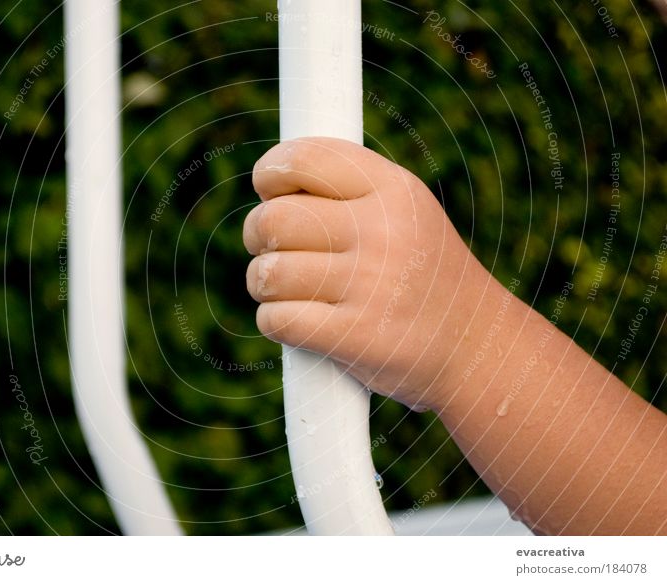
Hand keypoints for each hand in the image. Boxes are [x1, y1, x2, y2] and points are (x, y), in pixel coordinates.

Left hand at [243, 137, 492, 410]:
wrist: (475, 347)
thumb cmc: (421, 274)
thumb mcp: (406, 213)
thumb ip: (347, 191)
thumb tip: (269, 184)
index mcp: (394, 190)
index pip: (303, 159)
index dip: (270, 173)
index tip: (269, 191)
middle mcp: (384, 232)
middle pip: (273, 220)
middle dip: (257, 234)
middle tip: (269, 248)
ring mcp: (372, 286)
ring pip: (268, 274)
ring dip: (265, 285)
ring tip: (288, 290)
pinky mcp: (357, 337)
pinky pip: (276, 319)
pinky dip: (275, 322)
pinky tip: (297, 321)